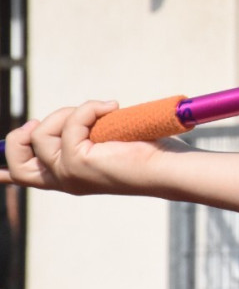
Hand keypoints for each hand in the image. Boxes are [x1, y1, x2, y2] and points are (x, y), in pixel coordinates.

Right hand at [2, 102, 177, 194]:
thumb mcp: (110, 141)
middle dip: (23, 134)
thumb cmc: (151, 151)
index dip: (6, 168)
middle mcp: (65, 180)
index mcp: (71, 177)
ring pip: (40, 134)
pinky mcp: (78, 163)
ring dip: (68, 113)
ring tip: (102, 110)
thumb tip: (84, 119)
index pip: (27, 177)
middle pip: (16, 161)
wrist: (170, 165)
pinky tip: (112, 108)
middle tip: (55, 119)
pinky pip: (70, 125)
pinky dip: (89, 109)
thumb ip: (88, 134)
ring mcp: (68, 174)